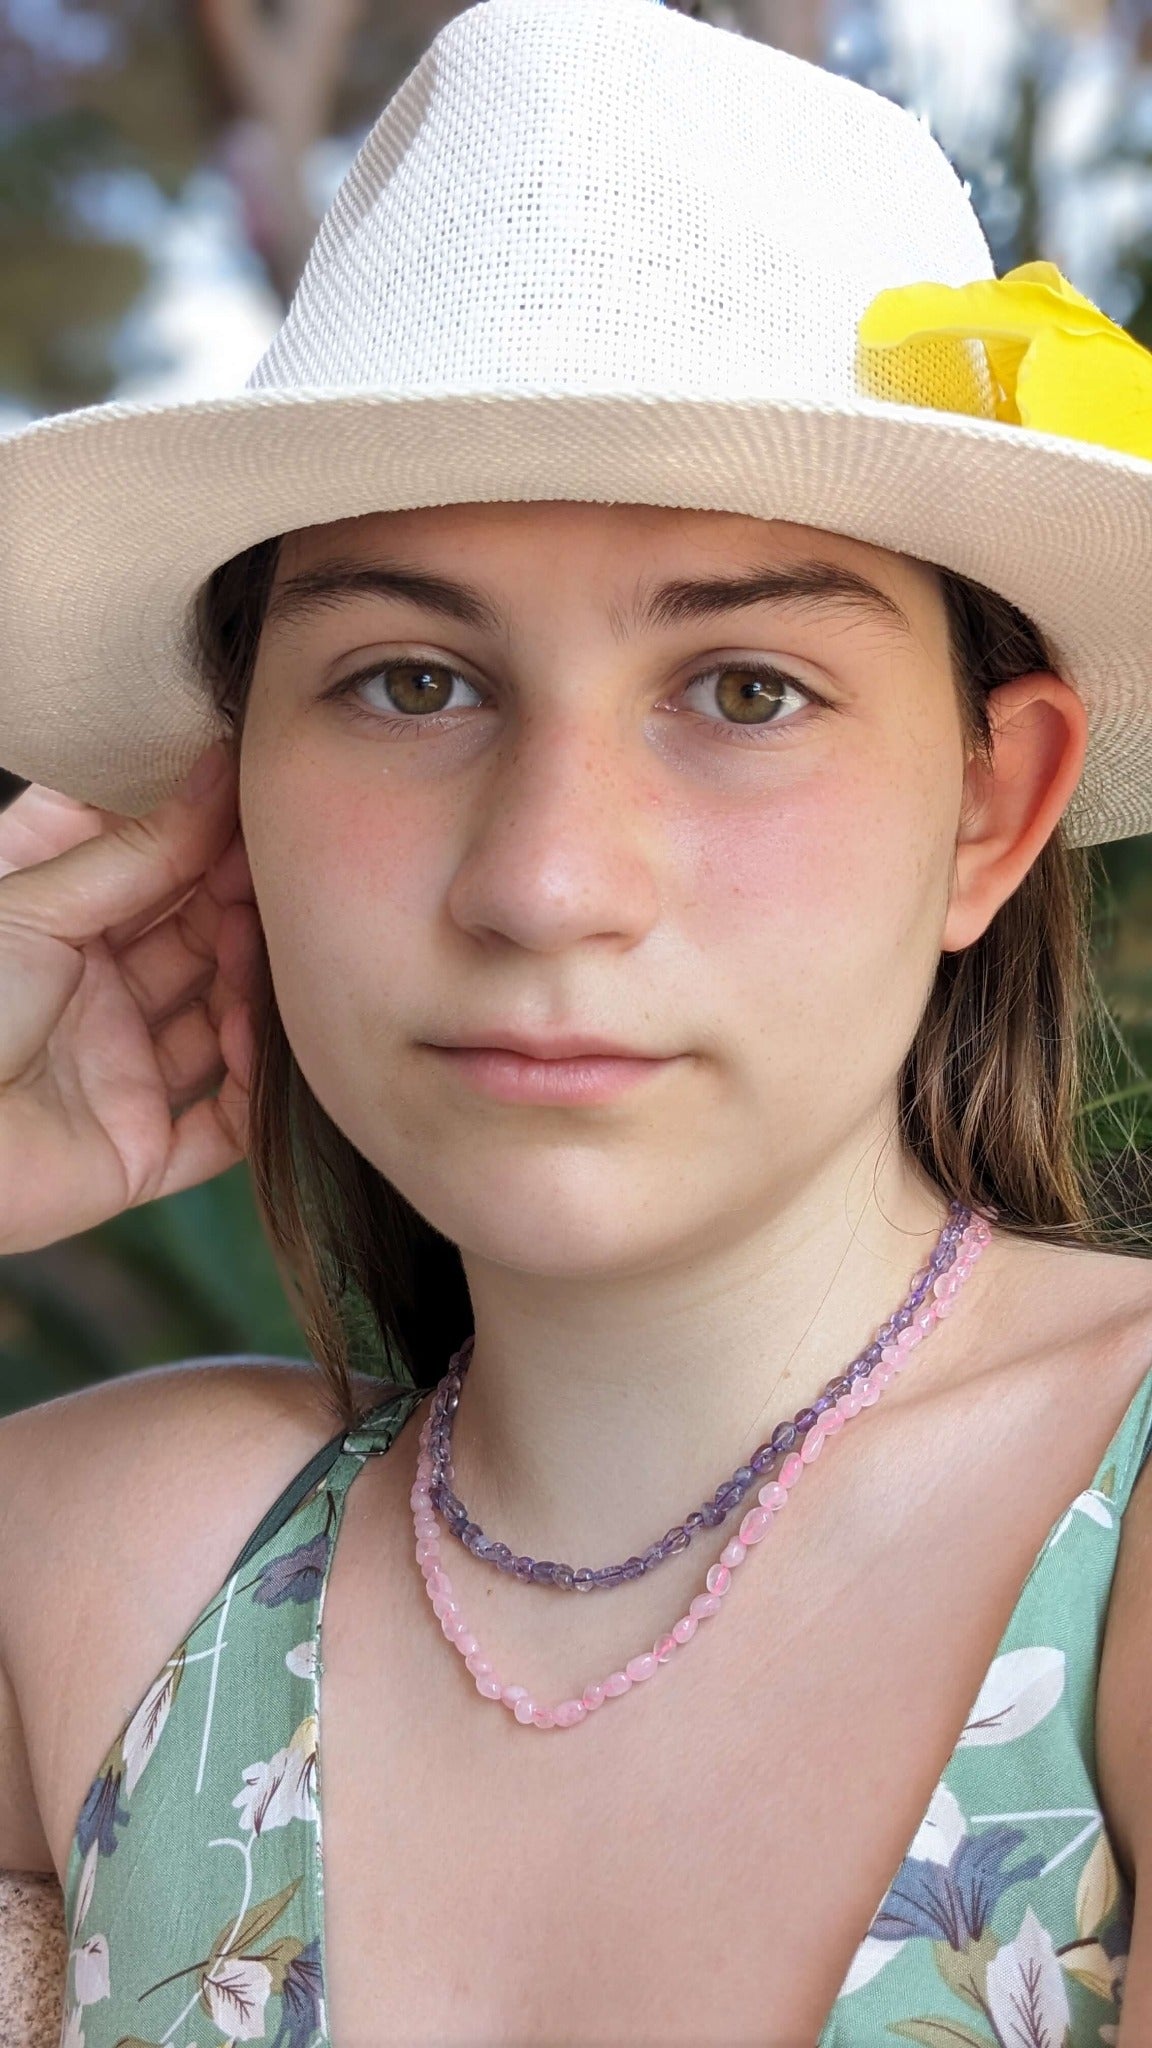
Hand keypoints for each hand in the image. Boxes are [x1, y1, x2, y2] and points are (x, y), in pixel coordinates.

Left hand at [0, 741, 267, 1254]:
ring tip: (253, 941)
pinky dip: (251, 1086)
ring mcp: (120, 1072)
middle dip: (235, 901)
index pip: (144, 865)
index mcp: (52, 923)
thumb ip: (137, 848)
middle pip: (193, 938)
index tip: (245, 794)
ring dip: (248, 984)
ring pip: (219, 1022)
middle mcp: (92, 992)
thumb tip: (220, 771)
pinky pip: (221, 1124)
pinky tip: (249, 1035)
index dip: (197, 830)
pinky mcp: (139, 1152)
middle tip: (271, 866)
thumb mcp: (31, 904)